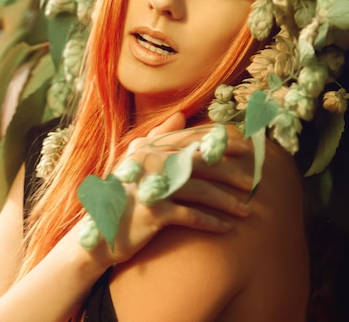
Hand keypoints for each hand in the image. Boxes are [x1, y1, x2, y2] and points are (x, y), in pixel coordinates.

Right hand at [89, 112, 251, 265]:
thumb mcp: (134, 162)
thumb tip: (180, 115)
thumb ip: (156, 137)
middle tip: (252, 182)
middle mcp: (149, 162)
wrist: (98, 233)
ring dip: (227, 201)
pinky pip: (191, 215)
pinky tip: (227, 229)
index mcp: (146, 147)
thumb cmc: (121, 196)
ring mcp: (151, 186)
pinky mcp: (153, 211)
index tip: (244, 149)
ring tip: (247, 211)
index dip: (219, 142)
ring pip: (201, 190)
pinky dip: (211, 222)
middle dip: (230, 172)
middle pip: (201, 163)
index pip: (190, 139)